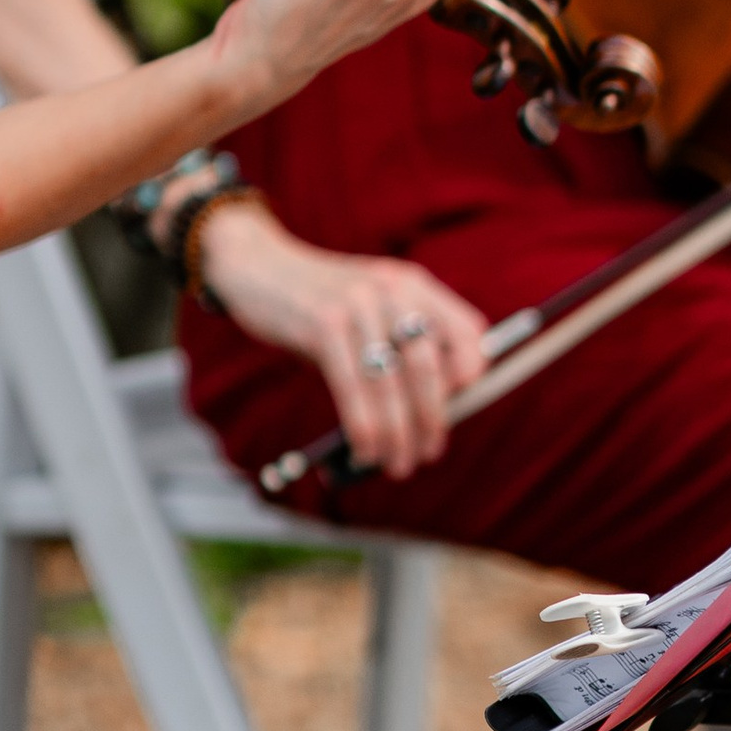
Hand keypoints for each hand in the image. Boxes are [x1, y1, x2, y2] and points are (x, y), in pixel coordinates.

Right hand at [192, 203, 489, 477]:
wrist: (258, 266)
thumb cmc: (318, 302)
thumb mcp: (369, 308)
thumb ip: (399, 344)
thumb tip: (428, 415)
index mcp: (413, 285)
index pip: (469, 330)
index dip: (472, 375)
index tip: (460, 410)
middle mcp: (392, 289)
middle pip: (428, 366)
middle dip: (432, 421)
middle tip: (426, 455)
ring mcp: (357, 304)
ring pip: (390, 383)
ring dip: (397, 435)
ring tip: (396, 465)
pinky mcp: (323, 323)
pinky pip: (353, 386)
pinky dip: (363, 426)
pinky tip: (365, 449)